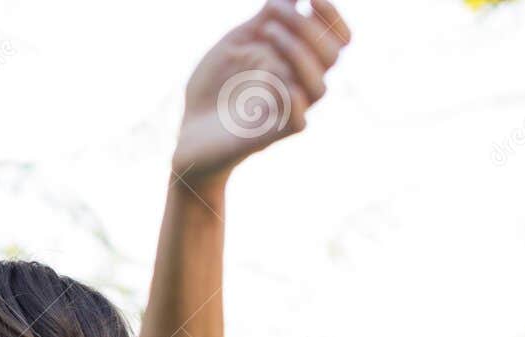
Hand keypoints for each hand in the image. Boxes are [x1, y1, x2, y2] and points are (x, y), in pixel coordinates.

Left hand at [173, 0, 350, 187]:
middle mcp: (298, 87)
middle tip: (273, 12)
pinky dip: (291, 97)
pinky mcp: (268, 137)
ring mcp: (285, 112)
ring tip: (268, 32)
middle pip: (331, 57)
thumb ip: (264, 20)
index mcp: (297, 64)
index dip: (332, 15)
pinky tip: (271, 75)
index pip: (338, 39)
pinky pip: (298, 121)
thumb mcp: (237, 44)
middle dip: (306, 26)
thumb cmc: (213, 88)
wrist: (186, 134)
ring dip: (299, 54)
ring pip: (320, 87)